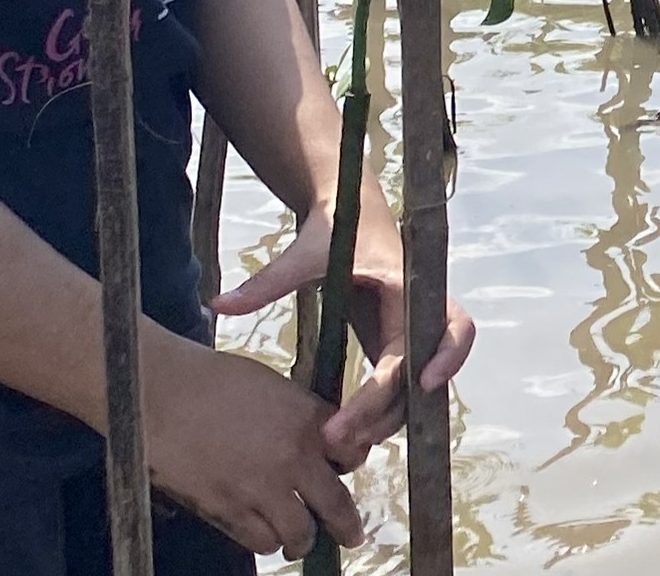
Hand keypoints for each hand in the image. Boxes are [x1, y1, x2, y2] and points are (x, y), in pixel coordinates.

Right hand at [140, 331, 358, 556]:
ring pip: (300, 533)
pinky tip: (264, 536)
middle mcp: (295, 457)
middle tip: (351, 536)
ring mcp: (262, 487)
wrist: (160, 391)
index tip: (344, 474)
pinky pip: (261, 541)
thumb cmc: (211, 379)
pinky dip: (266, 542)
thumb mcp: (273, 385)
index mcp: (309, 420)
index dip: (349, 467)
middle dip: (346, 526)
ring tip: (297, 542)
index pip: (352, 454)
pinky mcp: (228, 509)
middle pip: (337, 504)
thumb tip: (313, 435)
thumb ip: (301, 414)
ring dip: (301, 540)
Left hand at [213, 204, 476, 470]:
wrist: (353, 214)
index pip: (423, 332)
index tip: (423, 385)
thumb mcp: (306, 253)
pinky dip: (383, 411)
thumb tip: (218, 305)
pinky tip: (350, 432)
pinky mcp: (393, 345)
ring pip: (417, 386)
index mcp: (405, 288)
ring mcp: (407, 333)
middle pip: (427, 371)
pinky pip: (400, 386)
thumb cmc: (336, 229)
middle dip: (393, 410)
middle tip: (346, 440)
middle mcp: (416, 315)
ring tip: (342, 445)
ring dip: (389, 418)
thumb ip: (269, 281)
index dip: (440, 358)